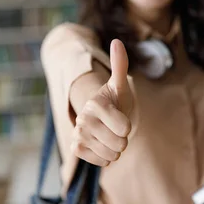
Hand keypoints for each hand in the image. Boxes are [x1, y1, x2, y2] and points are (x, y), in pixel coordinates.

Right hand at [72, 39, 132, 166]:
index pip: (125, 128)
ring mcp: (78, 134)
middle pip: (119, 143)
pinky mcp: (76, 149)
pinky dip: (106, 157)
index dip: (127, 126)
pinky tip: (101, 144)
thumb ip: (120, 65)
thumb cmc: (114, 100)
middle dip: (122, 139)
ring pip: (111, 155)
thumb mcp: (120, 85)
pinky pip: (102, 162)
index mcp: (96, 103)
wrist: (99, 116)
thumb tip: (116, 41)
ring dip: (115, 148)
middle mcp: (83, 119)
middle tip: (115, 128)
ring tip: (109, 135)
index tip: (121, 117)